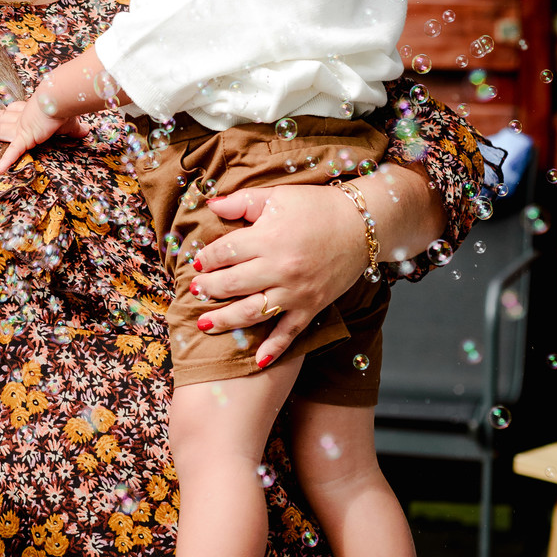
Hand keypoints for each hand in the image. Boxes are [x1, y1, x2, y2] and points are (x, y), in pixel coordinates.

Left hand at [0, 94, 86, 174]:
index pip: (19, 110)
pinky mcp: (24, 137)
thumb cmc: (65, 105)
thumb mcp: (71, 120)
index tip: (5, 109)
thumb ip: (76, 128)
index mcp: (33, 110)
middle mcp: (24, 117)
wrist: (59, 98)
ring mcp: (21, 127)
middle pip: (3, 118)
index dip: (11, 110)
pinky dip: (5, 161)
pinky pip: (13, 152)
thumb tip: (87, 130)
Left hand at [187, 184, 368, 368]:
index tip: (197, 263)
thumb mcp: (277, 196)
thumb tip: (212, 205)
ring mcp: (296, 291)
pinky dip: (274, 348)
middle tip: (195, 292)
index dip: (206, 259)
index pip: (224, 253)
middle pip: (232, 284)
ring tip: (204, 324)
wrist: (361, 224)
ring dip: (225, 320)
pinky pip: (290, 332)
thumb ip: (242, 202)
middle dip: (209, 290)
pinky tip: (258, 361)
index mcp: (267, 239)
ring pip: (252, 312)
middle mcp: (279, 269)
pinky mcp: (312, 306)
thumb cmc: (316, 206)